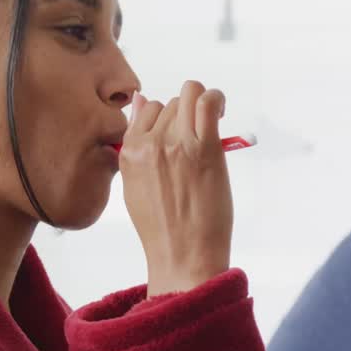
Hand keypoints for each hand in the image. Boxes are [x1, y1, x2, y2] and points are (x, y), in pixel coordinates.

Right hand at [120, 81, 233, 296]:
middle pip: (170, 104)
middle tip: (198, 137)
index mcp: (129, 152)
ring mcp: (177, 143)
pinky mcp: (204, 147)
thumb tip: (141, 102)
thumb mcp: (135, 186)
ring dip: (201, 104)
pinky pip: (209, 101)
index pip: (146, 110)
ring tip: (212, 122)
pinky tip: (222, 110)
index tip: (179, 132)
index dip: (166, 118)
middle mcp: (150, 143)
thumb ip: (136, 146)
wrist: (183, 255)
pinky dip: (218, 98)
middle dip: (184, 115)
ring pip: (188, 95)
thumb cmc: (164, 227)